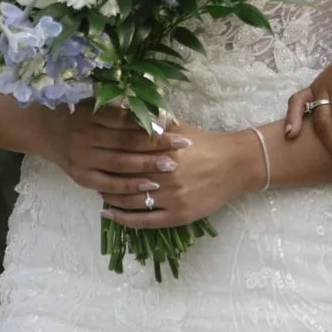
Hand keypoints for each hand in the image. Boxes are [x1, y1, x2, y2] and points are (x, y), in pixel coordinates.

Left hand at [53, 106, 256, 229]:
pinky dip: (125, 219)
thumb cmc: (206, 144)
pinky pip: (145, 221)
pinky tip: (112, 215)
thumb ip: (154, 124)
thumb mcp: (179, 128)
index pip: (127, 155)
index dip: (109, 157)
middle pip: (126, 179)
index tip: (98, 156)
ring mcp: (173, 198)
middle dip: (107, 179)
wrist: (236, 165)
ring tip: (100, 195)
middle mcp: (167, 175)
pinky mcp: (179, 215)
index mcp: (164, 150)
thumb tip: (127, 110)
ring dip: (112, 199)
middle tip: (95, 176)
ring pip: (132, 201)